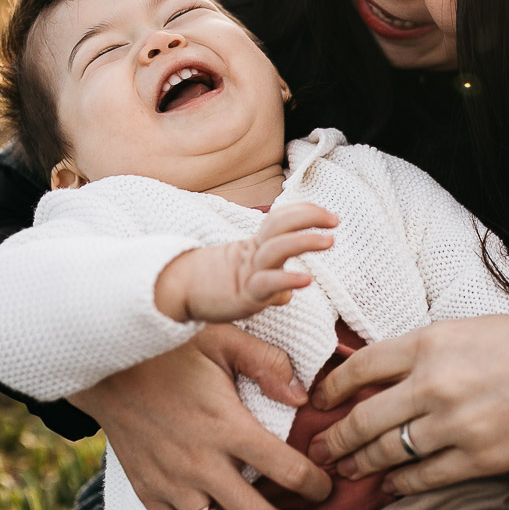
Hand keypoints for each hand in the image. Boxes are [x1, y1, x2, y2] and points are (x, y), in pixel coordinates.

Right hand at [66, 323, 331, 509]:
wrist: (102, 365)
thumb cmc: (168, 350)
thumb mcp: (222, 339)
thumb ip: (268, 362)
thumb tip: (305, 396)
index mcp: (227, 426)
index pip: (288, 471)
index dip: (317, 486)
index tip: (324, 487)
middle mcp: (201, 463)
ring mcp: (172, 485)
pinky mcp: (148, 494)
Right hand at [155, 204, 338, 322]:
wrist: (174, 293)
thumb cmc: (213, 288)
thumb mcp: (246, 284)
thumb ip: (270, 285)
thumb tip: (286, 295)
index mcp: (254, 247)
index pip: (281, 220)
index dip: (304, 213)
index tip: (328, 215)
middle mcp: (253, 255)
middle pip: (281, 226)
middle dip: (309, 218)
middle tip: (334, 220)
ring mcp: (248, 274)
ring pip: (277, 250)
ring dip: (304, 241)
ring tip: (329, 240)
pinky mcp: (243, 296)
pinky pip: (267, 284)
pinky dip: (287, 280)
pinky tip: (305, 280)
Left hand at [310, 302, 508, 494]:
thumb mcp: (472, 331)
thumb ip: (427, 352)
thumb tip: (384, 374)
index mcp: (431, 341)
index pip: (359, 368)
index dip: (331, 390)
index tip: (318, 403)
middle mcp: (435, 382)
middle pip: (363, 419)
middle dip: (335, 439)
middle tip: (319, 452)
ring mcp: (457, 424)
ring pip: (388, 453)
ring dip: (362, 465)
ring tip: (347, 471)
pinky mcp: (482, 458)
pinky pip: (425, 478)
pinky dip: (400, 484)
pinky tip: (390, 486)